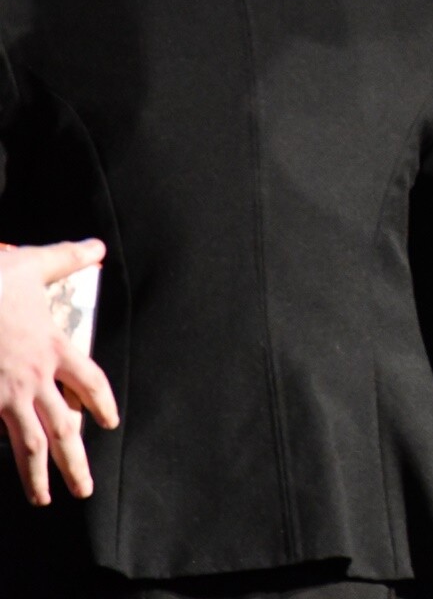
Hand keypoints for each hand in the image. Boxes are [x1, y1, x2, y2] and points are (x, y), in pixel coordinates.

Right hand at [0, 240, 118, 504]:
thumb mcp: (33, 265)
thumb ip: (67, 259)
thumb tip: (97, 247)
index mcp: (54, 348)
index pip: (90, 383)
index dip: (100, 404)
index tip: (108, 423)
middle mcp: (33, 376)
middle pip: (63, 428)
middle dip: (75, 461)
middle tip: (86, 489)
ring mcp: (2, 391)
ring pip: (27, 443)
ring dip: (36, 474)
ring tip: (46, 499)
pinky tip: (5, 468)